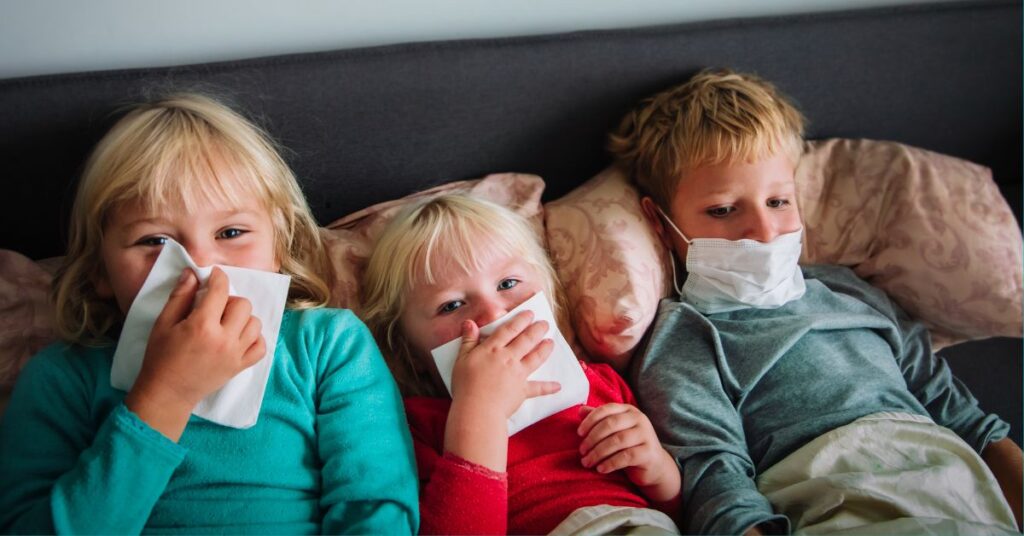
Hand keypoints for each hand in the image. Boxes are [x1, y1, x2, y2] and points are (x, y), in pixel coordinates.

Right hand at [125, 267, 264, 440]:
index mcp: (202, 326)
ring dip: (243, 318)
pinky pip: (261, 347)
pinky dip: (254, 339)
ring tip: (226, 323)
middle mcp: (224, 339)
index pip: (220, 291)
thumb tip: (193, 273)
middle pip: (243, 305)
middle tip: (215, 307)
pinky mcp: (240, 367)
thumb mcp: (163, 323)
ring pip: (255, 324)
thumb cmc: (161, 357)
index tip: (214, 275)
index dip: (218, 278)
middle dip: (230, 300)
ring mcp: (235, 355)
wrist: (167, 393)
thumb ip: (180, 297)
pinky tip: (239, 337)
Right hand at [443, 311, 557, 471]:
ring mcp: (518, 374)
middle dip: (537, 330)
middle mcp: (508, 358)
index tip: (530, 314)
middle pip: (526, 340)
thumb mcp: (461, 359)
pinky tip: (558, 386)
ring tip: (551, 342)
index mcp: (493, 349)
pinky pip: (538, 388)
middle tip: (545, 323)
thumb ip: (468, 340)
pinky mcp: (522, 390)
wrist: (477, 409)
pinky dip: (548, 387)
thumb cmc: (466, 384)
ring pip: (535, 358)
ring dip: (545, 349)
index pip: (509, 330)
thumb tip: (469, 323)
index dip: (520, 320)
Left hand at [577, 403, 680, 502]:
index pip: (606, 410)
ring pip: (617, 441)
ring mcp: (646, 435)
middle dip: (592, 438)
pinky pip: (625, 457)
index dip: (590, 420)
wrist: (653, 465)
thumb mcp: (614, 431)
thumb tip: (580, 410)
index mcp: (629, 410)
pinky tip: (600, 469)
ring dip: (598, 453)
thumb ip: (599, 420)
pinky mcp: (648, 452)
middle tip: (581, 451)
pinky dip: (610, 463)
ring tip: (587, 462)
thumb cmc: (629, 445)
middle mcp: (639, 419)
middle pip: (610, 424)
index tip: (579, 433)